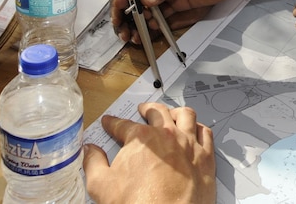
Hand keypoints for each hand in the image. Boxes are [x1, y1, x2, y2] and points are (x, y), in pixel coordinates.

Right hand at [84, 102, 214, 203]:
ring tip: (170, 113)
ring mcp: (189, 144)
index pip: (123, 125)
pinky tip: (196, 129)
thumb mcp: (102, 186)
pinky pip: (206, 133)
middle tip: (142, 110)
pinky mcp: (206, 157)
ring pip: (185, 116)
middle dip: (147, 109)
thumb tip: (89, 151)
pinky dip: (199, 128)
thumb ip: (93, 164)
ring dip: (176, 112)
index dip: (114, 123)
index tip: (110, 123)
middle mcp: (167, 135)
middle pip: (157, 113)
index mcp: (141, 139)